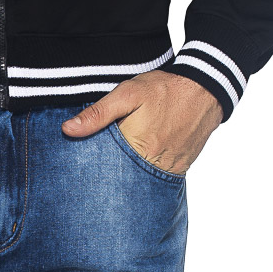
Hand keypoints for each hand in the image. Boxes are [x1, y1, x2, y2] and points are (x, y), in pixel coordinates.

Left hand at [61, 69, 223, 174]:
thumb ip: (98, 113)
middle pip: (121, 177)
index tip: (79, 166)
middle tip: (95, 169)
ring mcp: (169, 170)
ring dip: (127, 176)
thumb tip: (68, 129)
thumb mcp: (127, 93)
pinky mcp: (179, 169)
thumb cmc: (164, 89)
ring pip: (139, 182)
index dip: (91, 166)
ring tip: (116, 168)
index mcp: (137, 147)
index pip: (104, 168)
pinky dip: (145, 174)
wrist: (205, 91)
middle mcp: (153, 165)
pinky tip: (137, 164)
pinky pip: (157, 179)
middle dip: (108, 175)